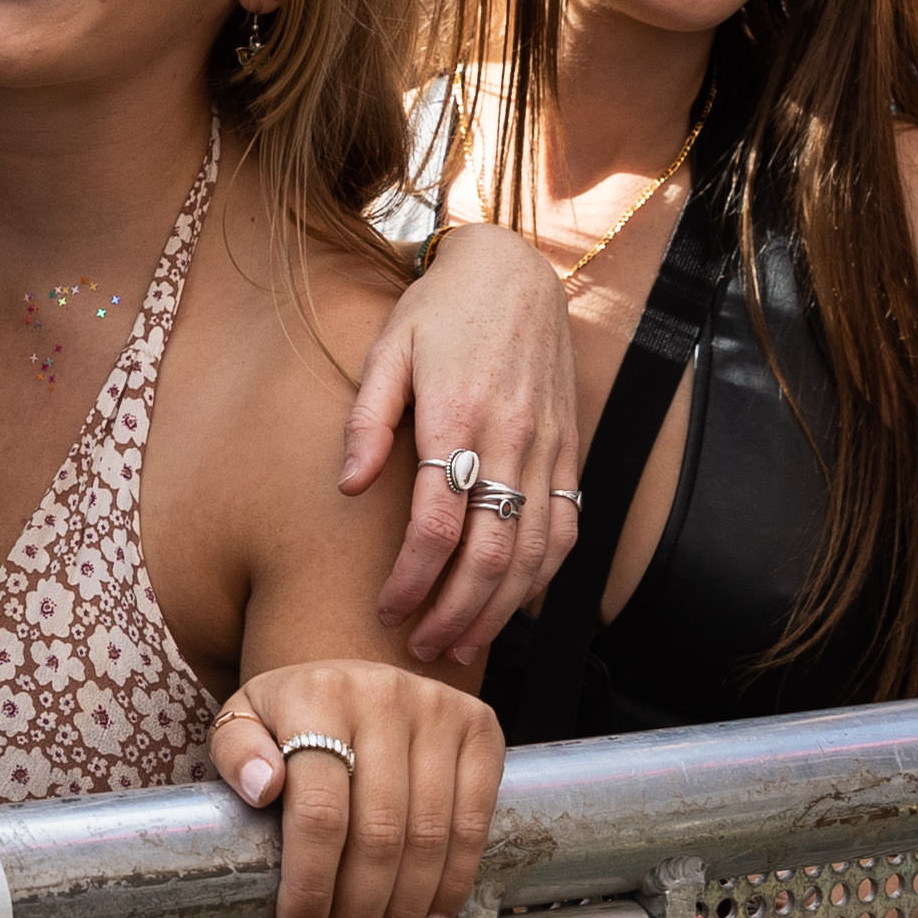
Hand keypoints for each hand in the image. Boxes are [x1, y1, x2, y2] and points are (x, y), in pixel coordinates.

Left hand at [212, 664, 502, 917]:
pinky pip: (474, 823)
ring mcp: (439, 711)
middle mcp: (385, 696)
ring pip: (428, 836)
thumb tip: (261, 787)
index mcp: (318, 694)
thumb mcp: (244, 719)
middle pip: (379, 833)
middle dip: (359, 910)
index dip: (312, 885)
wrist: (352, 677)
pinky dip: (452, 882)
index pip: (320, 811)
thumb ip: (236, 751)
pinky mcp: (481, 729)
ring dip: (404, 909)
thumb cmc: (292, 713)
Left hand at [340, 218, 582, 663]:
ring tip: (463, 642)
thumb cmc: (438, 311)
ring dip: (501, 608)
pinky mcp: (569, 449)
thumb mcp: (386, 348)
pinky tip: (513, 604)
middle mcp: (511, 437)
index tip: (386, 609)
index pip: (438, 523)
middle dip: (456, 611)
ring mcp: (549, 447)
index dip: (412, 578)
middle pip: (492, 552)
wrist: (512, 269)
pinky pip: (568, 528)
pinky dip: (544, 576)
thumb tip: (348, 487)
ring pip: (537, 552)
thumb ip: (366, 420)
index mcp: (458, 415)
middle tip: (423, 648)